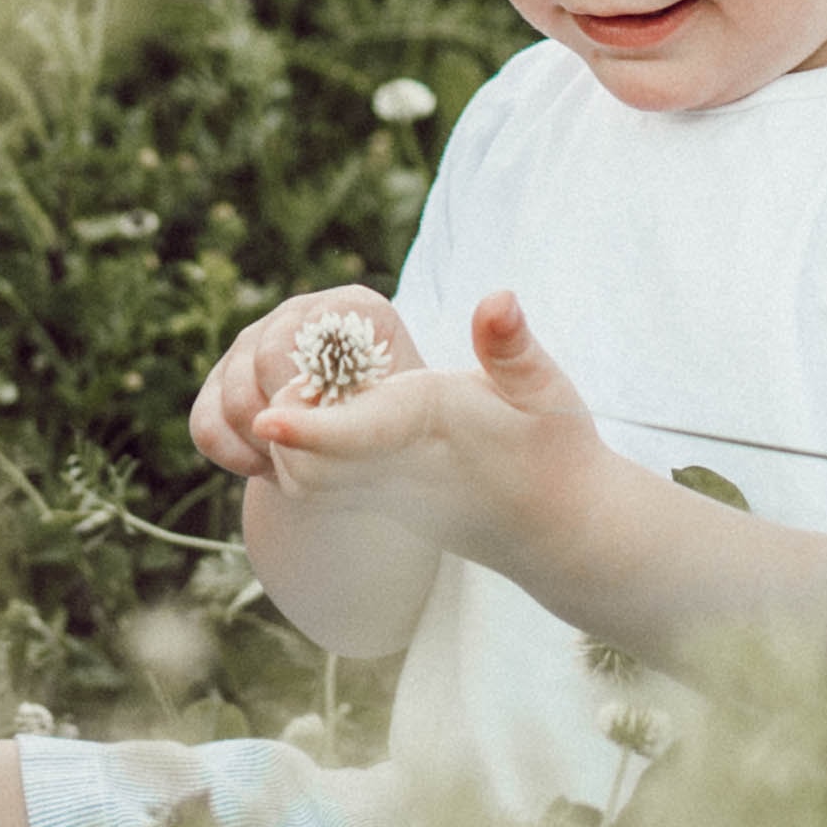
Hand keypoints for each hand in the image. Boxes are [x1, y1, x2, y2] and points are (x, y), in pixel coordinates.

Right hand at [189, 286, 423, 491]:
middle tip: (318, 452)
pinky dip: (234, 455)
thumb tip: (311, 425)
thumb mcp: (398, 407)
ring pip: (236, 398)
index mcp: (350, 307)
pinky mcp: (219, 381)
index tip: (335, 422)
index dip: (319, 383)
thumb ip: (367, 406)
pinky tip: (264, 465)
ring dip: (266, 443)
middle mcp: (295, 314)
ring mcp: (251, 343)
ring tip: (298, 463)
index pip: (318, 331)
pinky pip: (206, 424)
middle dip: (292, 418)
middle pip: (268, 360)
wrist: (365, 435)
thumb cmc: (392, 418)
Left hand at [244, 287, 606, 574]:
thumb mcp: (544, 388)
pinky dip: (300, 457)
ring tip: (320, 389)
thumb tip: (497, 298)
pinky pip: (318, 491)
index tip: (267, 415)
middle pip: (309, 469)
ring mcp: (386, 499)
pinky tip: (324, 416)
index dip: (311, 425)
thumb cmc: (554, 448)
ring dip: (290, 441)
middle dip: (285, 424)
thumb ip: (511, 345)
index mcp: (434, 431)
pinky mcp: (379, 509)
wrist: (560, 528)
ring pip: (306, 484)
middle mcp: (399, 472)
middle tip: (307, 371)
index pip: (361, 433)